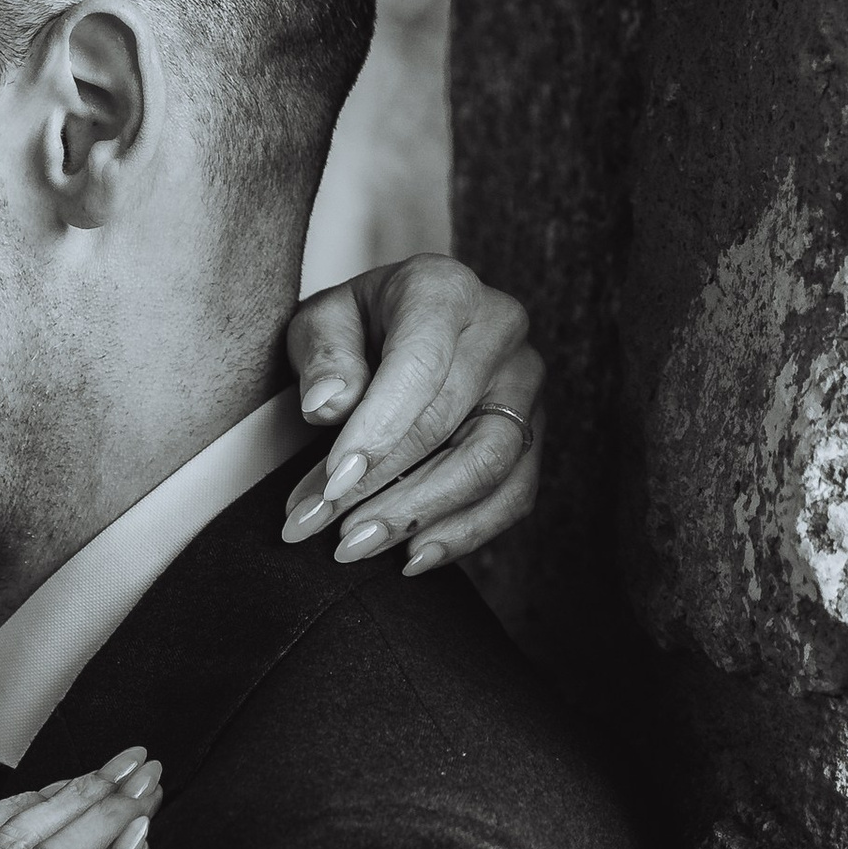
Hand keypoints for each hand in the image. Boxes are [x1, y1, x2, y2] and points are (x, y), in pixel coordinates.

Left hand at [281, 253, 541, 572]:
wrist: (396, 335)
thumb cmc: (355, 330)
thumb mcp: (320, 324)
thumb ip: (322, 356)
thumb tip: (328, 404)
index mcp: (445, 290)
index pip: (420, 363)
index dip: (377, 429)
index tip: (331, 484)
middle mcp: (501, 330)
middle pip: (447, 421)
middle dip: (376, 485)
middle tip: (314, 526)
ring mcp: (524, 386)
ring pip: (489, 463)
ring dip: (418, 514)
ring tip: (355, 547)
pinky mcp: (532, 434)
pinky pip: (514, 495)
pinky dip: (464, 533)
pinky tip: (411, 557)